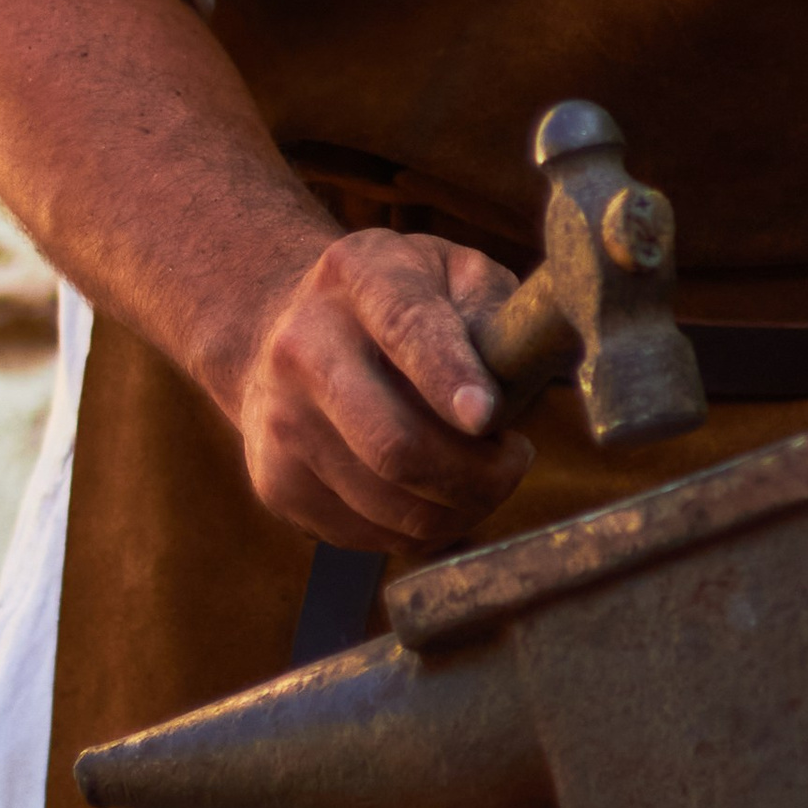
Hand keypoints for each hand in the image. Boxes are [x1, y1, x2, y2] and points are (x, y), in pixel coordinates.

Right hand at [230, 229, 533, 550]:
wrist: (283, 331)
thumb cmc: (395, 303)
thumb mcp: (448, 271)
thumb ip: (494, 306)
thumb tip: (531, 360)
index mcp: (358, 275)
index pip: (406, 329)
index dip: (448, 376)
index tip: (488, 416)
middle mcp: (303, 347)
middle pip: (394, 443)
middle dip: (478, 474)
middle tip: (515, 459)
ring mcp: (281, 422)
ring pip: (389, 504)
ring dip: (461, 507)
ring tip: (484, 477)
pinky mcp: (276, 484)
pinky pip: (372, 536)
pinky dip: (423, 529)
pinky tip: (437, 493)